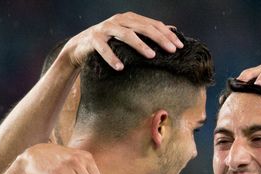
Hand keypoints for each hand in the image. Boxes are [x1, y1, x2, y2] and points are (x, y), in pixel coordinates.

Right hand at [62, 12, 183, 69]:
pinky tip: (120, 67)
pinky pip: (104, 48)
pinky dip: (112, 57)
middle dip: (159, 38)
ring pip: (126, 34)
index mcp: (130, 18)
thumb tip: (171, 30)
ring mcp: (106, 28)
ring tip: (151, 56)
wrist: (80, 46)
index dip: (167, 34)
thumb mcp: (129, 35)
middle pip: (143, 27)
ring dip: (140, 45)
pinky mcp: (94, 39)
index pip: (153, 24)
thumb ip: (147, 32)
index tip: (180, 46)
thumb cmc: (110, 42)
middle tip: (172, 50)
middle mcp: (119, 20)